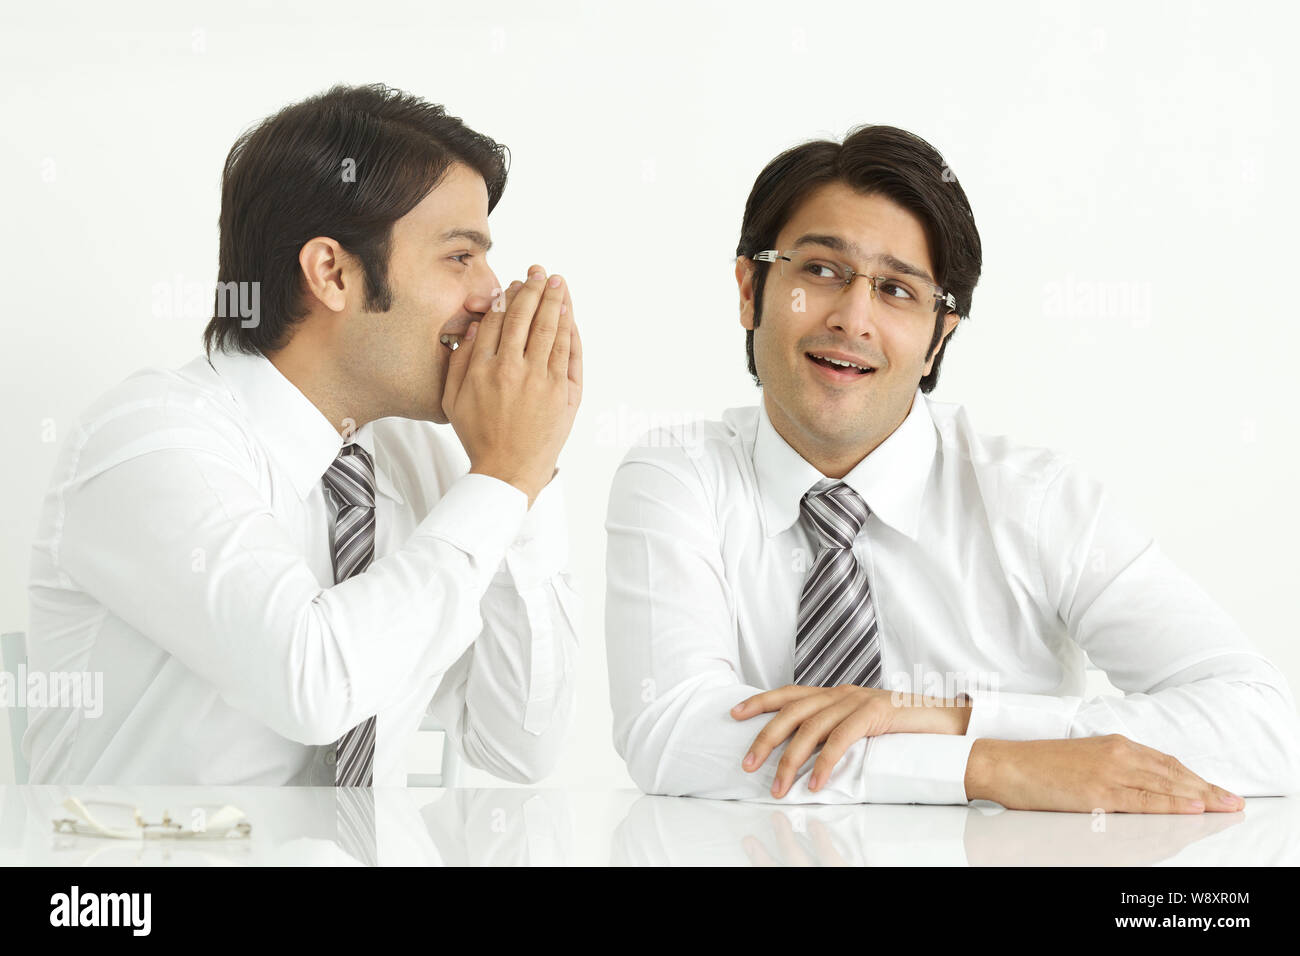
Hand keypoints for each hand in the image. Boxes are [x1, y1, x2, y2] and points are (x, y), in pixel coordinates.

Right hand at [441, 265, 581, 505]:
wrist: (507, 470)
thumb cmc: (479, 436)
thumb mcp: (452, 399)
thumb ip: (459, 361)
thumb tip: (473, 328)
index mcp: (485, 368)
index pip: (499, 320)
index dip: (508, 298)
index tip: (513, 285)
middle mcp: (514, 369)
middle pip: (527, 317)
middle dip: (534, 289)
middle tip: (540, 272)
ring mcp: (543, 380)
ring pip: (551, 329)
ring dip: (556, 302)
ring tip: (558, 283)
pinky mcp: (564, 392)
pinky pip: (569, 352)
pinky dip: (569, 330)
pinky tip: (568, 314)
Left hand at [731, 684, 971, 797]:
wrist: (949, 720)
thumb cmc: (905, 727)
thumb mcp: (863, 724)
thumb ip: (837, 730)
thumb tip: (809, 754)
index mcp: (836, 693)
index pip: (790, 693)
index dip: (760, 701)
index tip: (734, 713)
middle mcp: (842, 692)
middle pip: (791, 711)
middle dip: (765, 738)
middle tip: (747, 763)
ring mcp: (858, 701)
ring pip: (811, 728)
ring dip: (790, 760)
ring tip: (778, 786)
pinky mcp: (875, 714)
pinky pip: (841, 740)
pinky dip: (825, 764)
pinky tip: (815, 784)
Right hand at [964, 735, 1246, 813]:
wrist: (1005, 763)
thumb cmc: (1038, 765)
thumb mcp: (1082, 759)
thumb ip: (1112, 768)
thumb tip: (1139, 785)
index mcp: (1114, 744)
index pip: (1165, 762)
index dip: (1194, 777)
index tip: (1215, 789)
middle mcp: (1117, 753)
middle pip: (1173, 773)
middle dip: (1206, 788)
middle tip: (1233, 801)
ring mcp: (1109, 772)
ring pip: (1165, 786)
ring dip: (1199, 797)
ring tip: (1224, 806)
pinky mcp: (1099, 792)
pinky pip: (1144, 800)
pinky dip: (1172, 803)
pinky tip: (1192, 807)